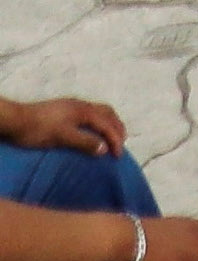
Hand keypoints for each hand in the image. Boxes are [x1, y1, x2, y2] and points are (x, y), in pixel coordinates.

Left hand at [0, 97, 122, 156]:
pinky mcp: (64, 108)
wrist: (16, 119)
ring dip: (108, 123)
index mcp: (85, 111)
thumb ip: (84, 142)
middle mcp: (82, 105)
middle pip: (108, 113)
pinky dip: (98, 122)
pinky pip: (90, 112)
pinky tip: (90, 130)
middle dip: (117, 128)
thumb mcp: (63, 138)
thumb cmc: (39, 130)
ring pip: (99, 111)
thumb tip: (104, 149)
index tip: (118, 156)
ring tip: (109, 136)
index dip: (115, 140)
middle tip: (119, 144)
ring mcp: (72, 105)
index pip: (108, 125)